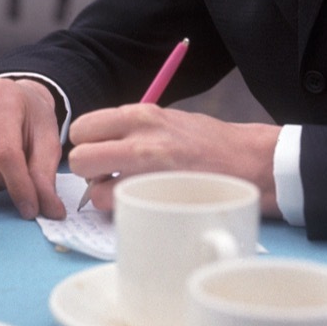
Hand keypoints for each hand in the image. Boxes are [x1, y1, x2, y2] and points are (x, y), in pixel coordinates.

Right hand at [0, 79, 65, 220]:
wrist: (12, 101)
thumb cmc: (29, 121)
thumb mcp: (47, 142)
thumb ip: (45, 175)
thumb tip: (51, 211)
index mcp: (3, 94)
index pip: (6, 152)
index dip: (18, 186)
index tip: (29, 209)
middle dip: (0, 178)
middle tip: (10, 172)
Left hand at [67, 105, 281, 215]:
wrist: (248, 161)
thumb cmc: (206, 142)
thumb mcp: (166, 120)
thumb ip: (131, 130)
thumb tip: (98, 145)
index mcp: (140, 114)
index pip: (83, 128)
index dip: (86, 143)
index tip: (100, 152)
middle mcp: (139, 140)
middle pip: (78, 159)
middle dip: (88, 171)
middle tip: (107, 175)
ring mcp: (147, 172)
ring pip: (94, 192)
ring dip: (106, 196)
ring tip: (130, 191)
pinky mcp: (157, 198)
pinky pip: (120, 209)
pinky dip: (125, 210)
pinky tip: (144, 202)